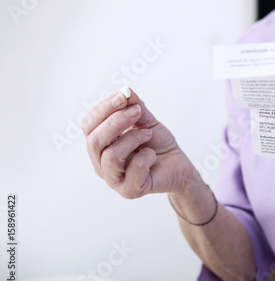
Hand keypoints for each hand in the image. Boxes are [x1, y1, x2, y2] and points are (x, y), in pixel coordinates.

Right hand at [82, 88, 198, 198]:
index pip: (89, 125)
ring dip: (132, 139)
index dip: (104, 108)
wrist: (178, 165)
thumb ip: (134, 106)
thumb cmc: (157, 143)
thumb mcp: (146, 121)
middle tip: (137, 111)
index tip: (124, 96)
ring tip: (148, 134)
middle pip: (94, 141)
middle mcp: (101, 164)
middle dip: (115, 121)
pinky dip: (146, 157)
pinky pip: (133, 169)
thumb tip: (125, 90)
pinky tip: (152, 155)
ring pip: (110, 156)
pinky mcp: (130, 190)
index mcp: (100, 145)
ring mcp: (114, 180)